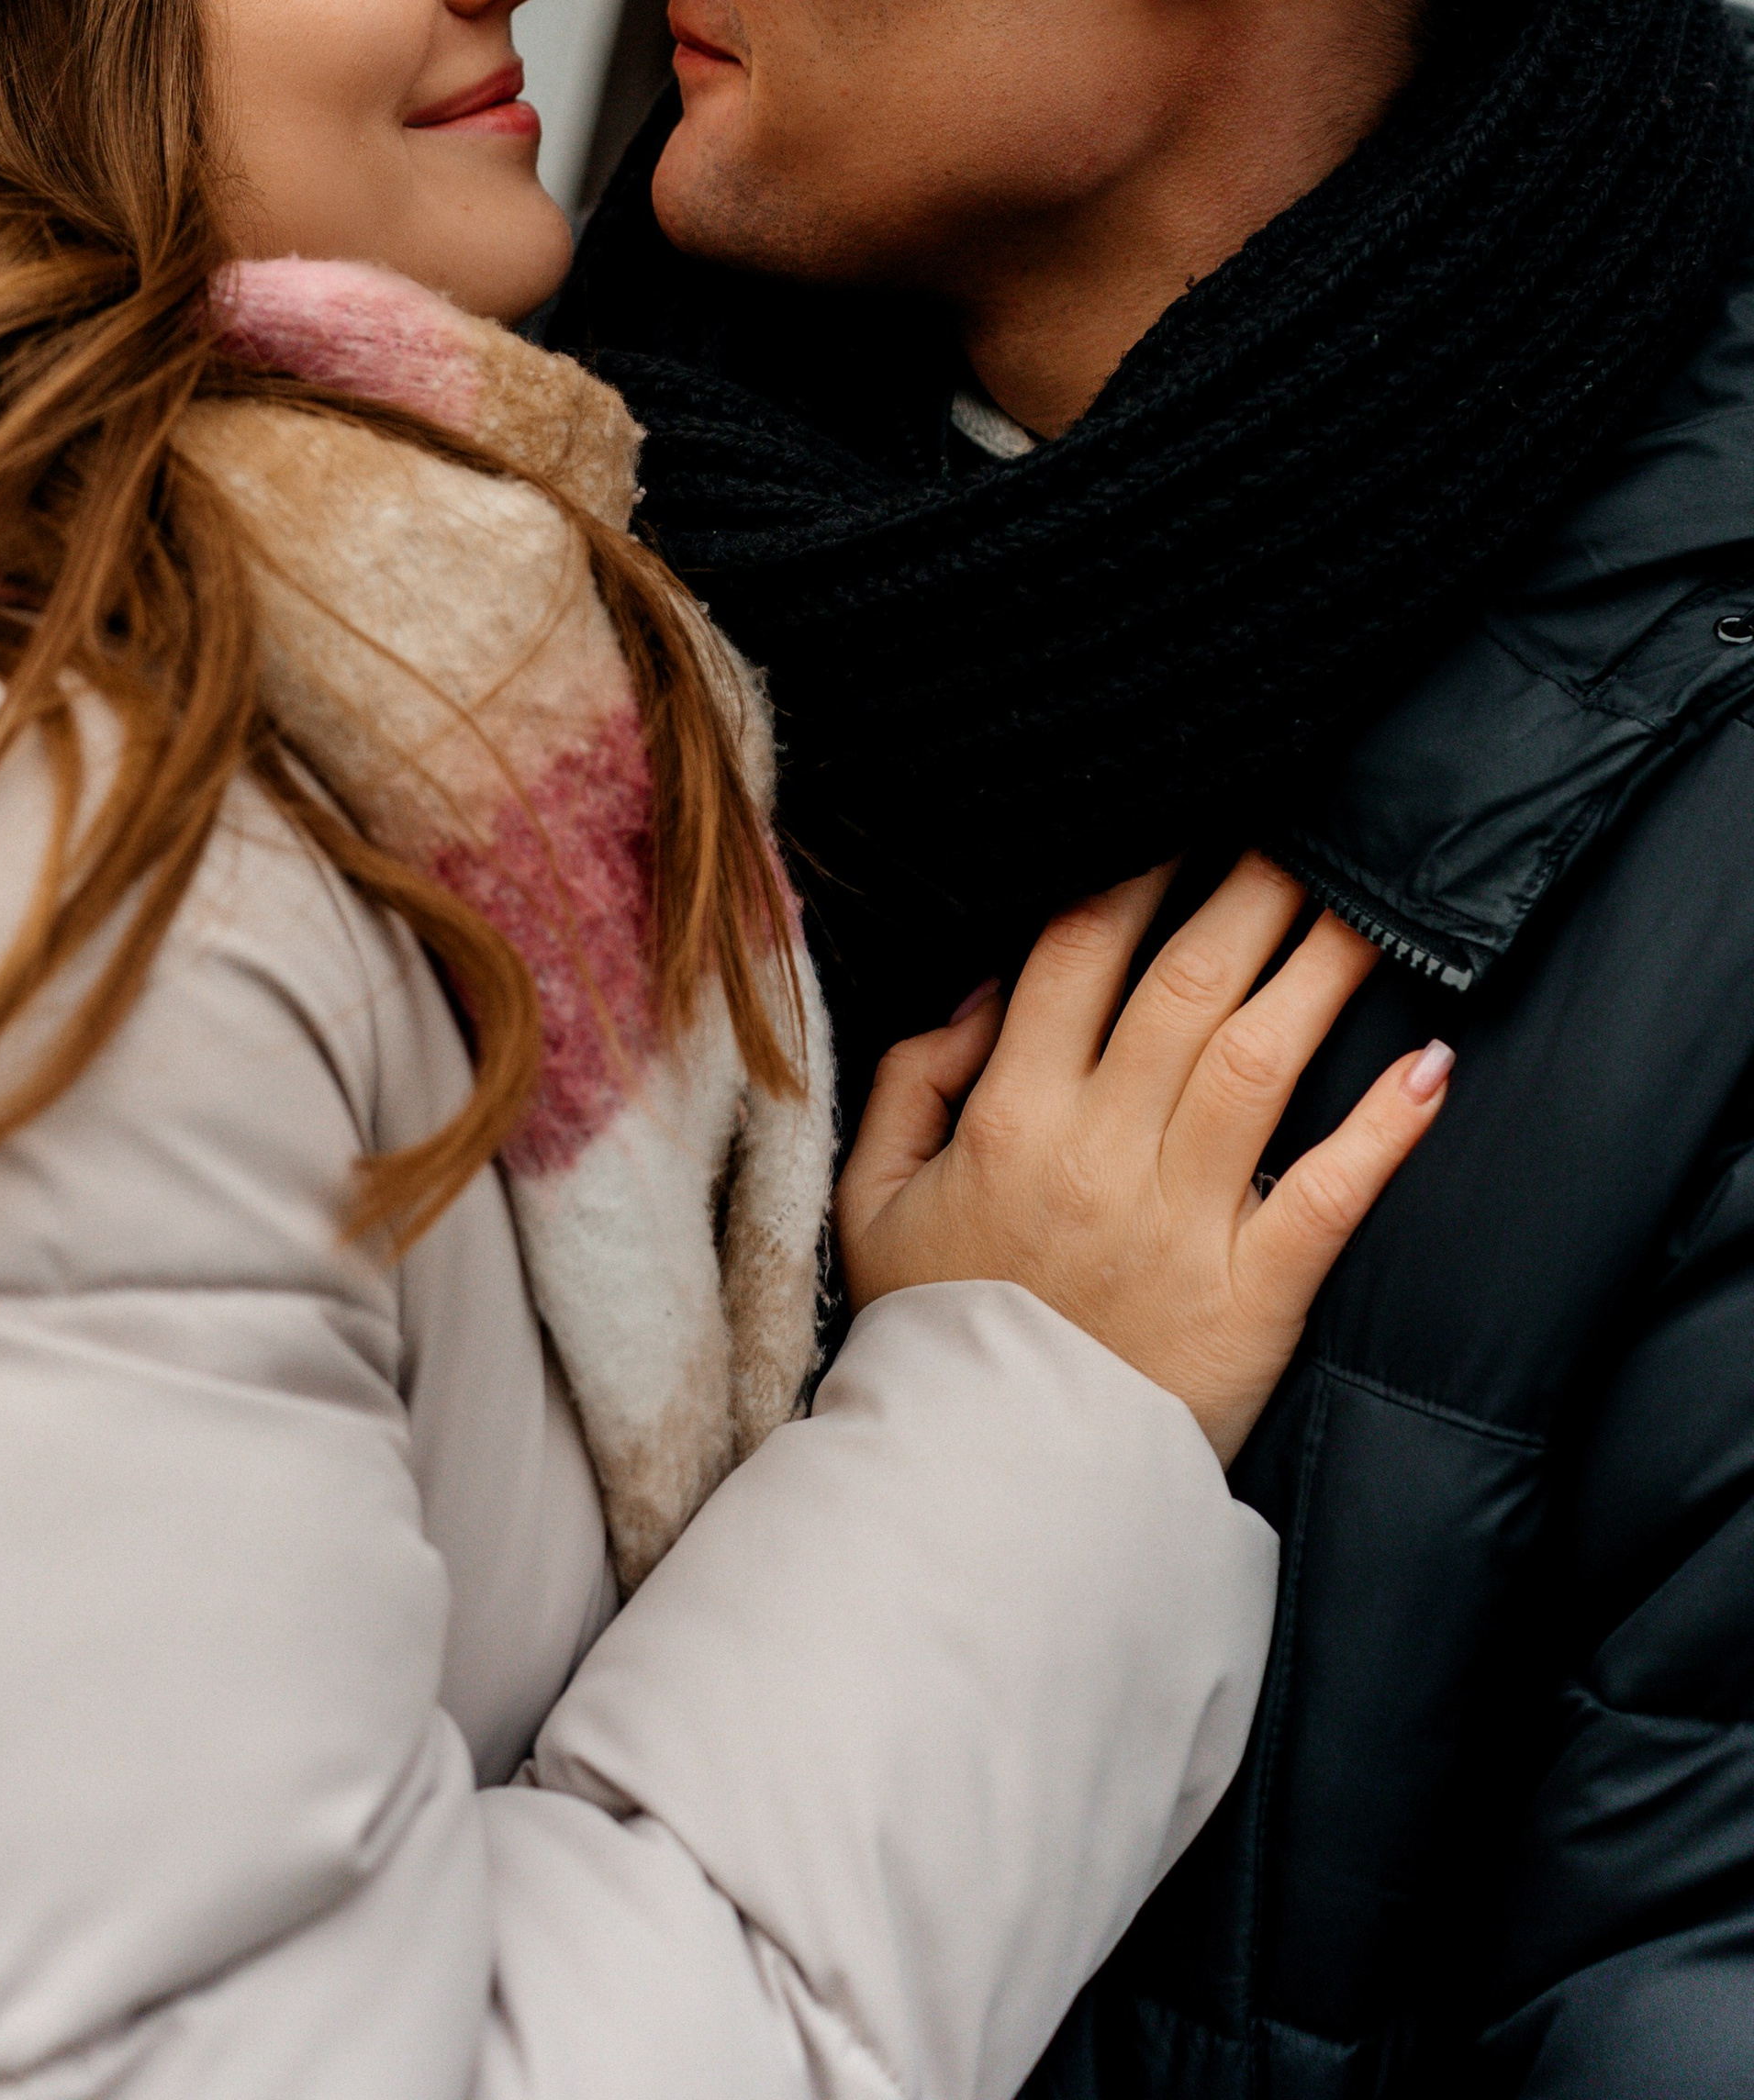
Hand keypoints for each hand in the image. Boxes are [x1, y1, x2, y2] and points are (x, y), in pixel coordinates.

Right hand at [834, 855, 1449, 1461]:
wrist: (993, 1489)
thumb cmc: (940, 1334)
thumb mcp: (874, 1199)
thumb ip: (914, 1078)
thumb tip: (990, 987)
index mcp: (1010, 1117)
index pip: (1076, 955)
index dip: (1131, 872)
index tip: (1180, 814)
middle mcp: (1101, 1149)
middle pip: (1186, 985)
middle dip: (1248, 890)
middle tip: (1305, 820)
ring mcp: (1183, 1219)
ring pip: (1262, 1061)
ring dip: (1321, 969)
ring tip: (1368, 898)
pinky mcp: (1256, 1291)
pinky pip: (1329, 1193)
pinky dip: (1384, 1127)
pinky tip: (1428, 1062)